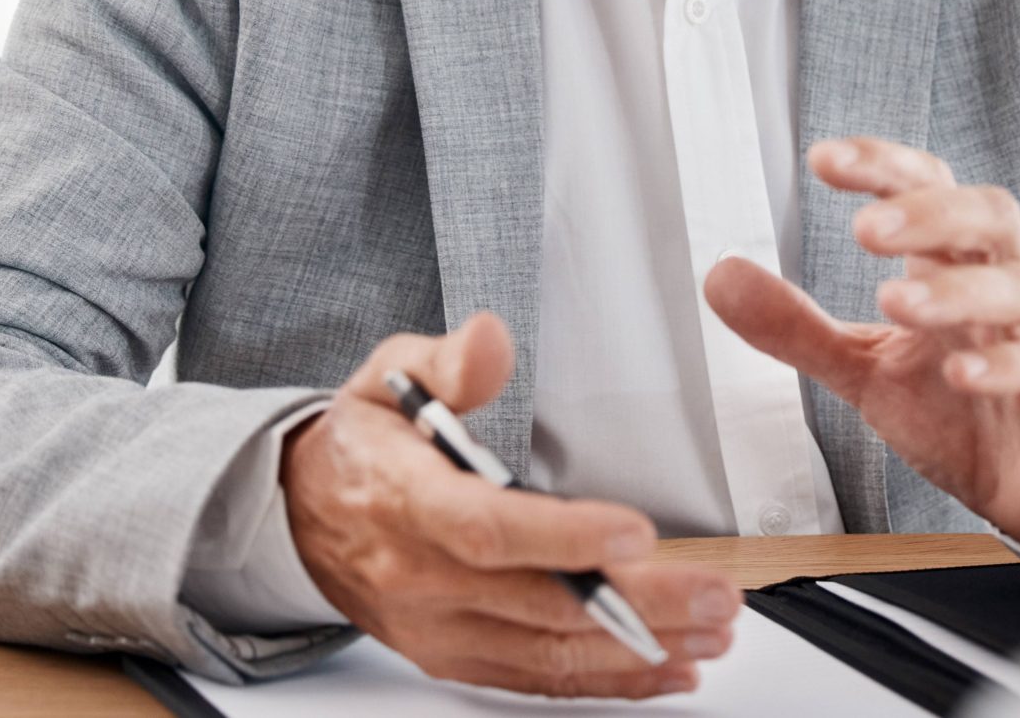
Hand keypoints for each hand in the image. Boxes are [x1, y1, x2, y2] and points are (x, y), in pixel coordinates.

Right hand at [280, 311, 743, 699]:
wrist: (301, 515)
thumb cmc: (362, 443)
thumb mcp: (390, 375)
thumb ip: (448, 361)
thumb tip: (490, 338)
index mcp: (404, 500)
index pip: (486, 528)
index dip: (563, 536)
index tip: (637, 531)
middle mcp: (420, 577)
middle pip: (538, 602)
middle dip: (639, 603)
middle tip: (718, 593)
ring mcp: (438, 628)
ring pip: (549, 653)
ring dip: (641, 648)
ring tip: (714, 628)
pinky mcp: (456, 658)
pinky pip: (538, 680)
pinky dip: (609, 682)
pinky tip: (668, 665)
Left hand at [704, 138, 1019, 561]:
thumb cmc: (961, 415)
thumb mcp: (865, 369)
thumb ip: (797, 326)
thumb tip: (721, 275)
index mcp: (952, 270)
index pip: (929, 190)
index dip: (883, 167)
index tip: (823, 160)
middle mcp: (999, 294)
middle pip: (989, 217)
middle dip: (930, 212)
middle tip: (865, 230)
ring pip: (1019, 290)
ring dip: (955, 291)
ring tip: (895, 301)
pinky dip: (1004, 366)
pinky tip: (959, 370)